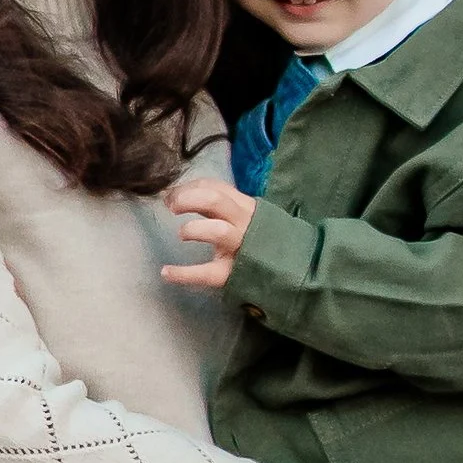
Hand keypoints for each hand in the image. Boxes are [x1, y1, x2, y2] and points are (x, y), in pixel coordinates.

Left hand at [162, 171, 256, 290]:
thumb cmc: (261, 243)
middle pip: (215, 201)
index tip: (173, 195)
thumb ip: (221, 207)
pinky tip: (166, 272)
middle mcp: (245, 224)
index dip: (190, 188)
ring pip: (217, 231)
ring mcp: (240, 249)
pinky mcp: (234, 274)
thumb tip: (182, 195)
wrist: (295, 272)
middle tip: (172, 207)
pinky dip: (183, 273)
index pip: (216, 188)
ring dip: (193, 229)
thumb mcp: (246, 219)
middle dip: (188, 199)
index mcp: (246, 208)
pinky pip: (207, 273)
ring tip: (181, 234)